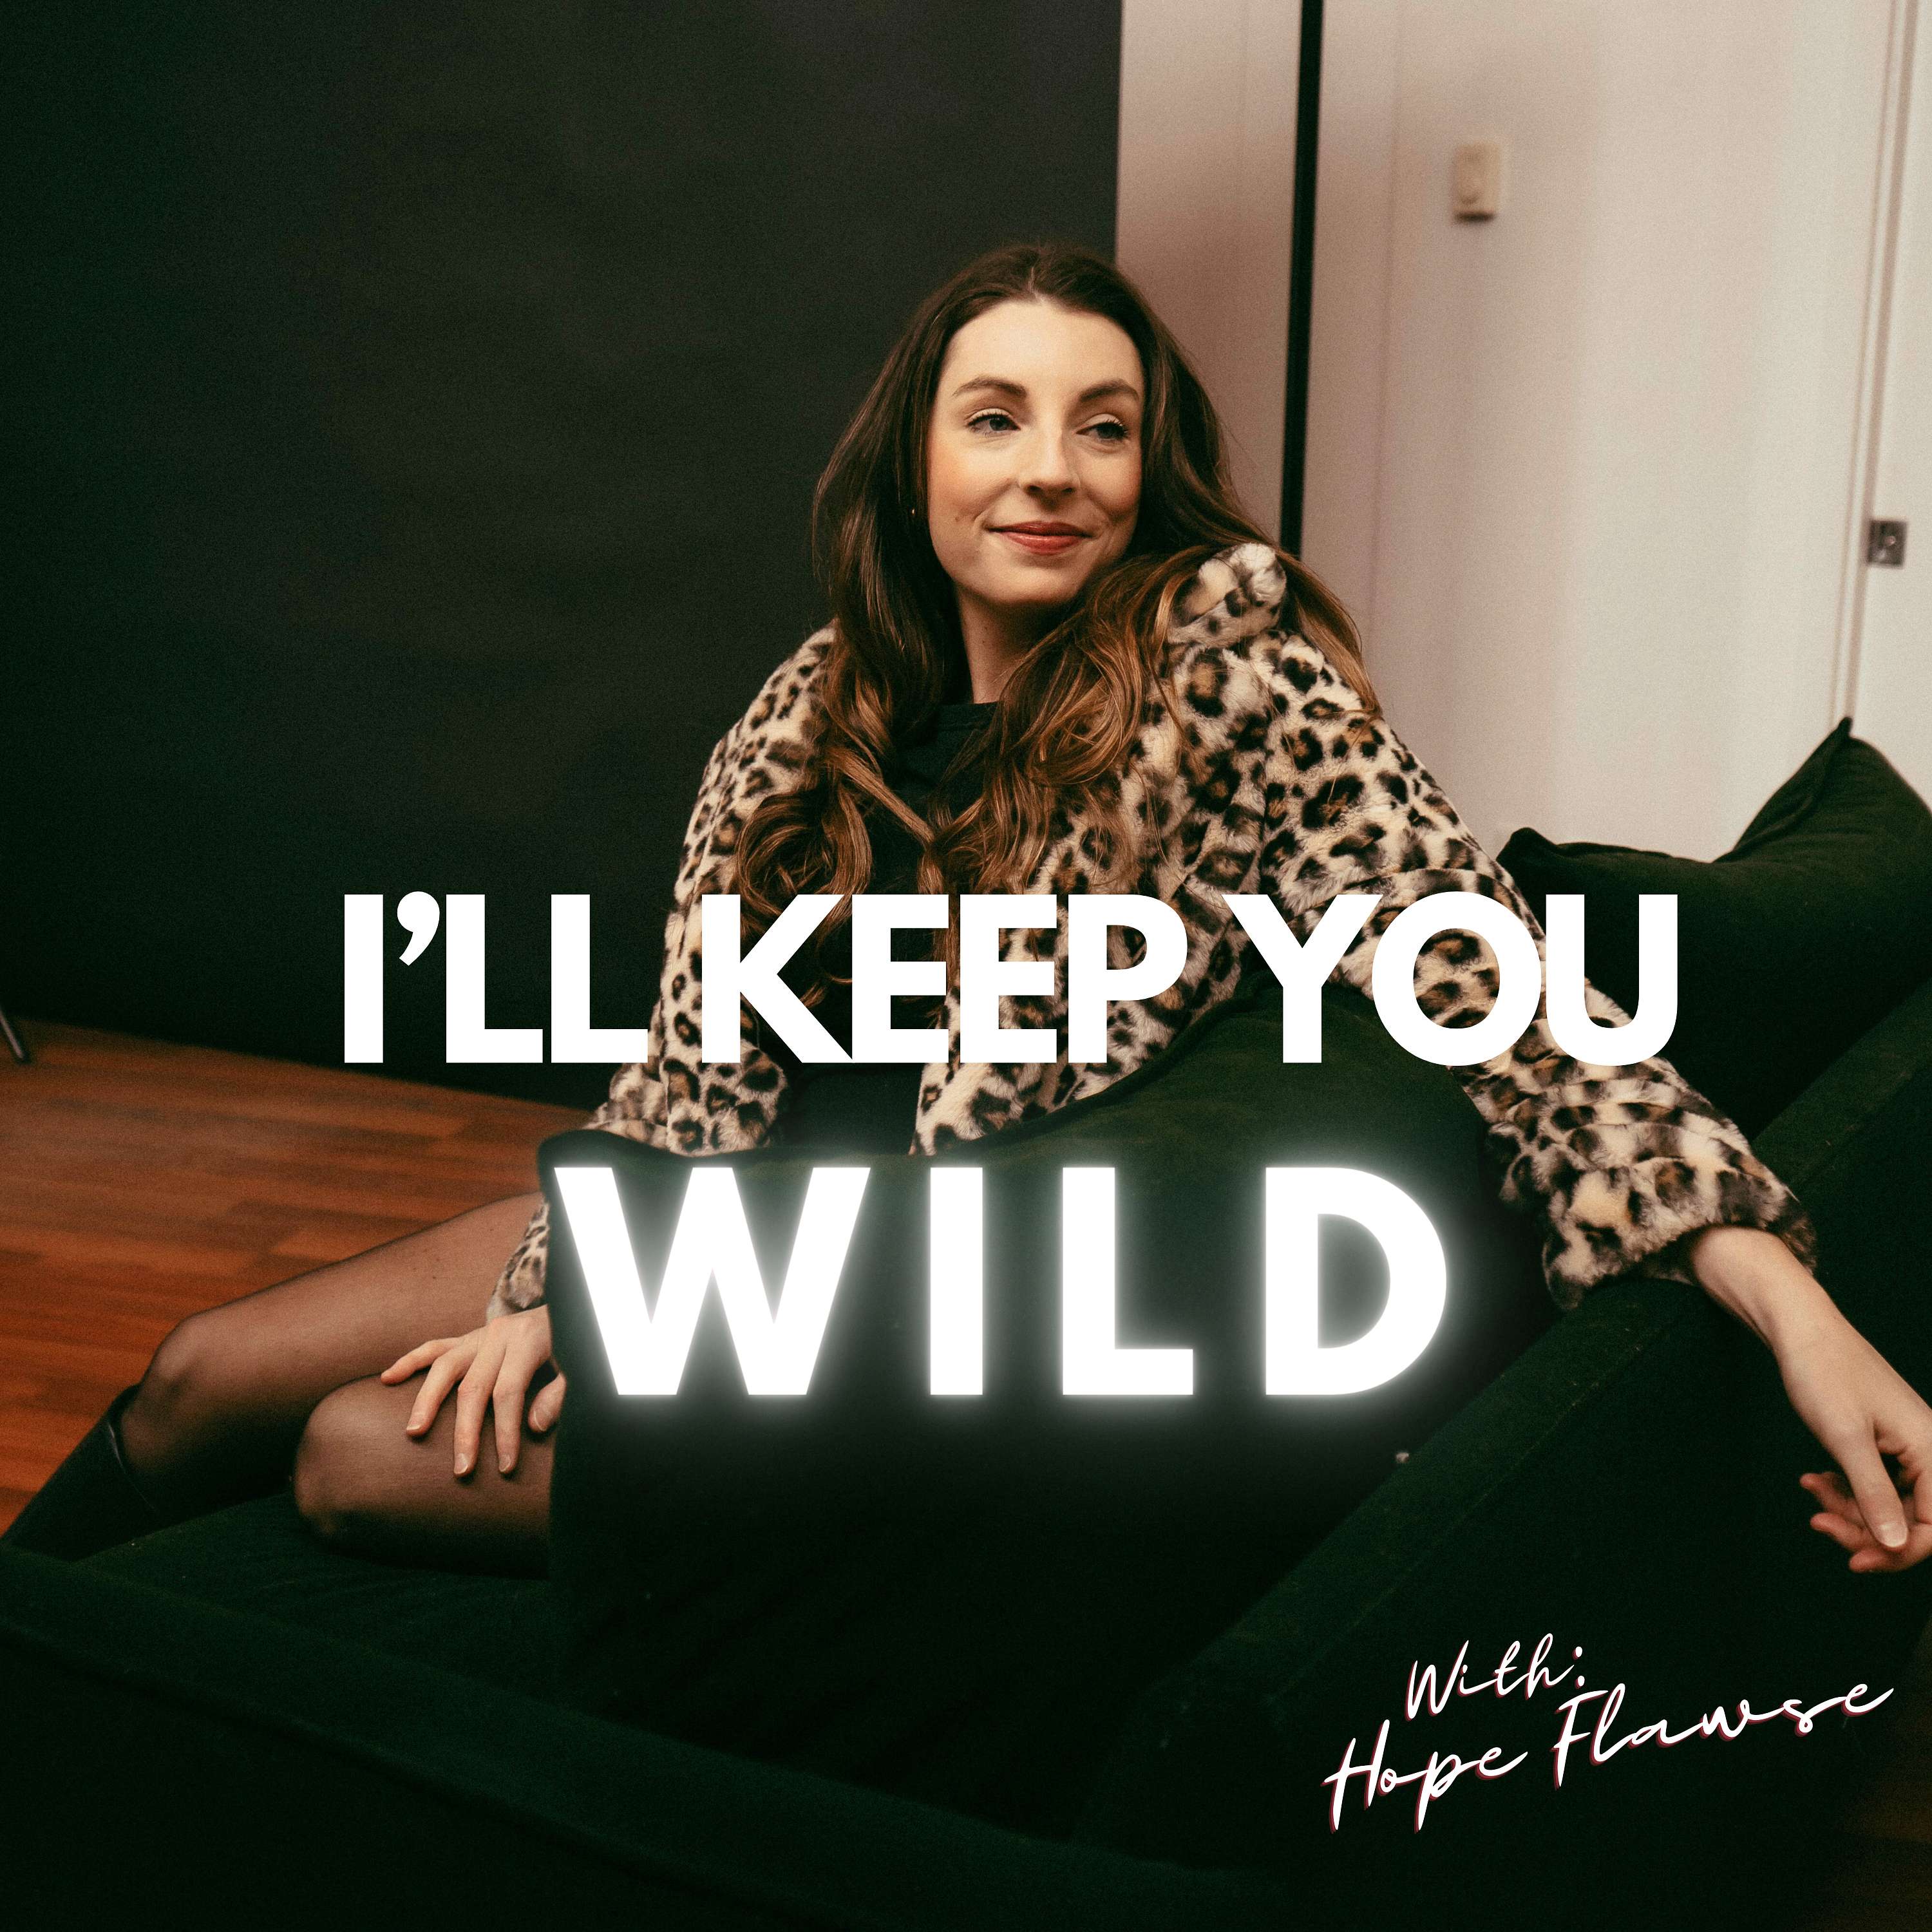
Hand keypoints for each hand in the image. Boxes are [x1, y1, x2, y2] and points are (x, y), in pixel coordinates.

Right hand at [379, 1307, 565, 1477]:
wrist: (569, 1305)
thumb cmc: (575, 1343)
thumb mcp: (579, 1366)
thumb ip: (560, 1394)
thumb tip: (534, 1427)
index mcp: (527, 1340)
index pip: (509, 1393)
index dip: (506, 1431)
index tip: (506, 1466)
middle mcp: (498, 1336)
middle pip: (473, 1386)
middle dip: (466, 1430)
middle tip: (461, 1467)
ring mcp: (480, 1334)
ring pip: (445, 1366)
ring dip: (428, 1399)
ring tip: (413, 1431)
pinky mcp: (469, 1336)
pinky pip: (435, 1346)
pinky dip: (410, 1361)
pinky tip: (387, 1378)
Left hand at [1690, 1227, 1931, 1572]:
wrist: (1800, 1329)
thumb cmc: (1824, 1373)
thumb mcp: (1846, 1439)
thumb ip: (1874, 1494)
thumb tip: (1895, 1545)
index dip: (1898, 1551)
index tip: (1854, 1559)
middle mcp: (1927, 1450)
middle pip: (1911, 1520)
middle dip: (1866, 1530)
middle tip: (1820, 1524)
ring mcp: (1904, 1448)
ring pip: (1888, 1505)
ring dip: (1850, 1510)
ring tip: (1813, 1493)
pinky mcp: (1881, 1444)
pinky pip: (1873, 1485)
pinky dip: (1845, 1491)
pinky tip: (1815, 1482)